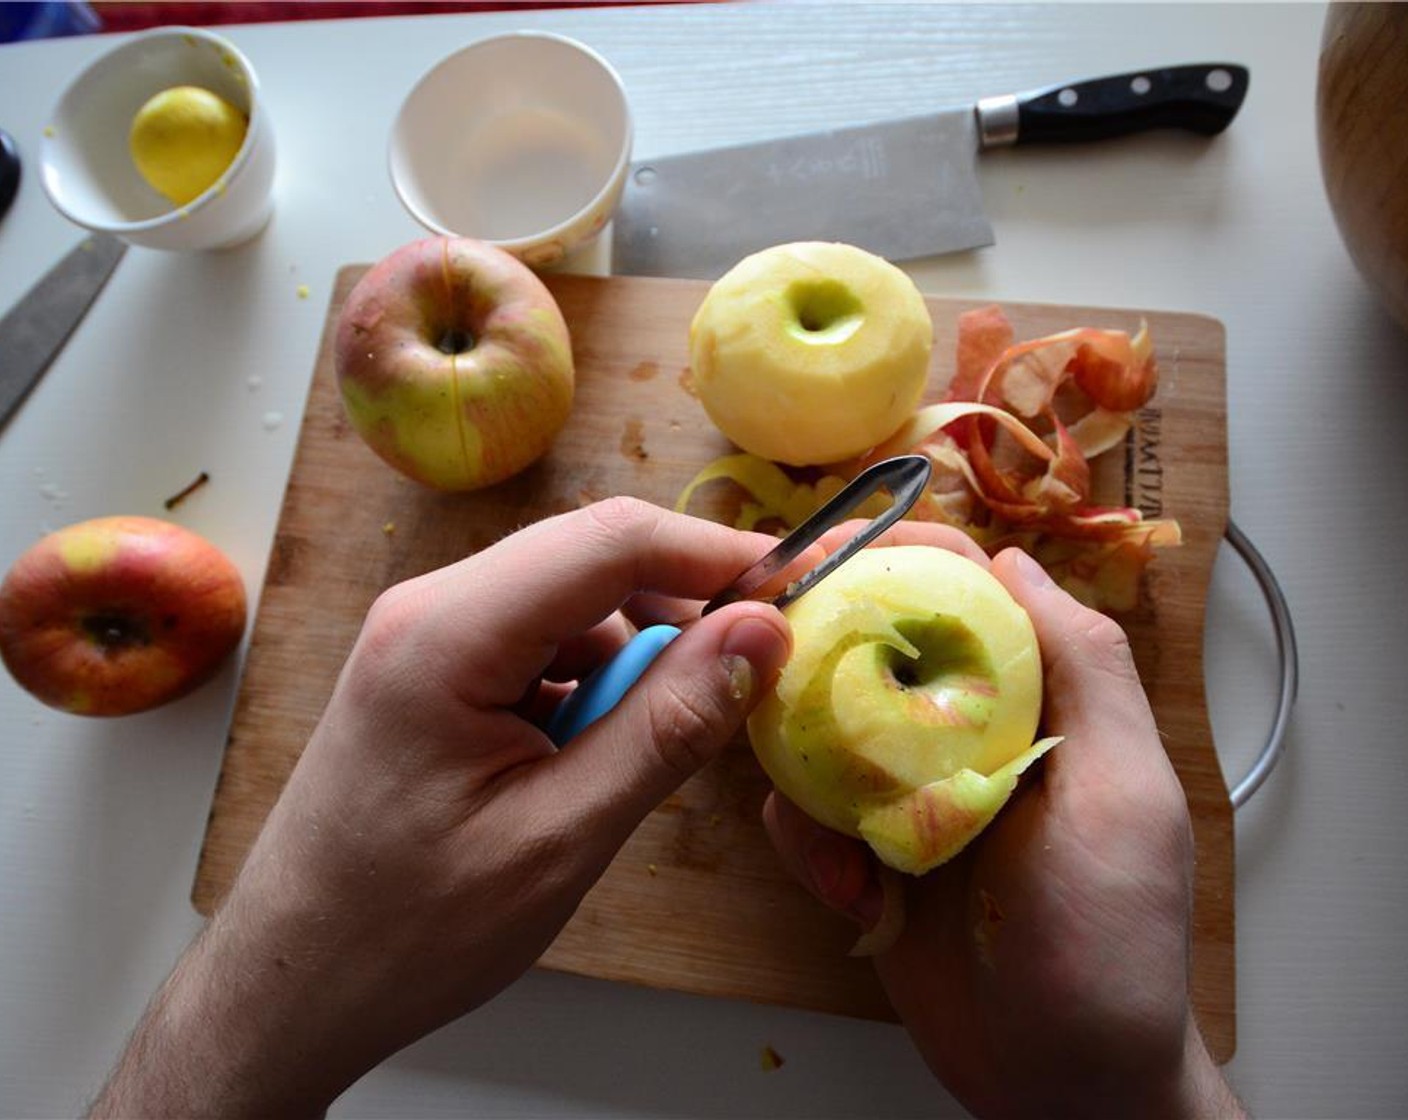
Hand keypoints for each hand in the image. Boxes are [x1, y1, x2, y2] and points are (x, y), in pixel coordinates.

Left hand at [90, 499, 791, 1117]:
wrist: (295, 981)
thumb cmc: (409, 929)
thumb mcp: (559, 837)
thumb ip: (665, 728)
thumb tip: (761, 633)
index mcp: (446, 634)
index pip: (609, 540)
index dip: (715, 554)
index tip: (800, 588)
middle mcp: (430, 609)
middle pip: (590, 556)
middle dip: (683, 599)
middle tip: (757, 664)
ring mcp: (428, 637)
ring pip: (573, 600)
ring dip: (638, 649)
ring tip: (664, 736)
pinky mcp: (437, 672)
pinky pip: (542, 642)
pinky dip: (595, 678)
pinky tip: (602, 748)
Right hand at [763, 526, 1242, 1118]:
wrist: (1060, 1082)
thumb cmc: (1111, 939)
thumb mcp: (1122, 791)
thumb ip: (1086, 667)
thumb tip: (1017, 560)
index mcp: (1033, 703)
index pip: (961, 598)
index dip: (899, 559)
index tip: (830, 546)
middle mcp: (965, 736)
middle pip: (873, 655)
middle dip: (818, 659)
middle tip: (768, 664)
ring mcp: (909, 797)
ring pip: (819, 736)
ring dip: (812, 782)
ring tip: (848, 852)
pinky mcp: (864, 857)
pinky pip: (804, 819)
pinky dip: (811, 852)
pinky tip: (851, 898)